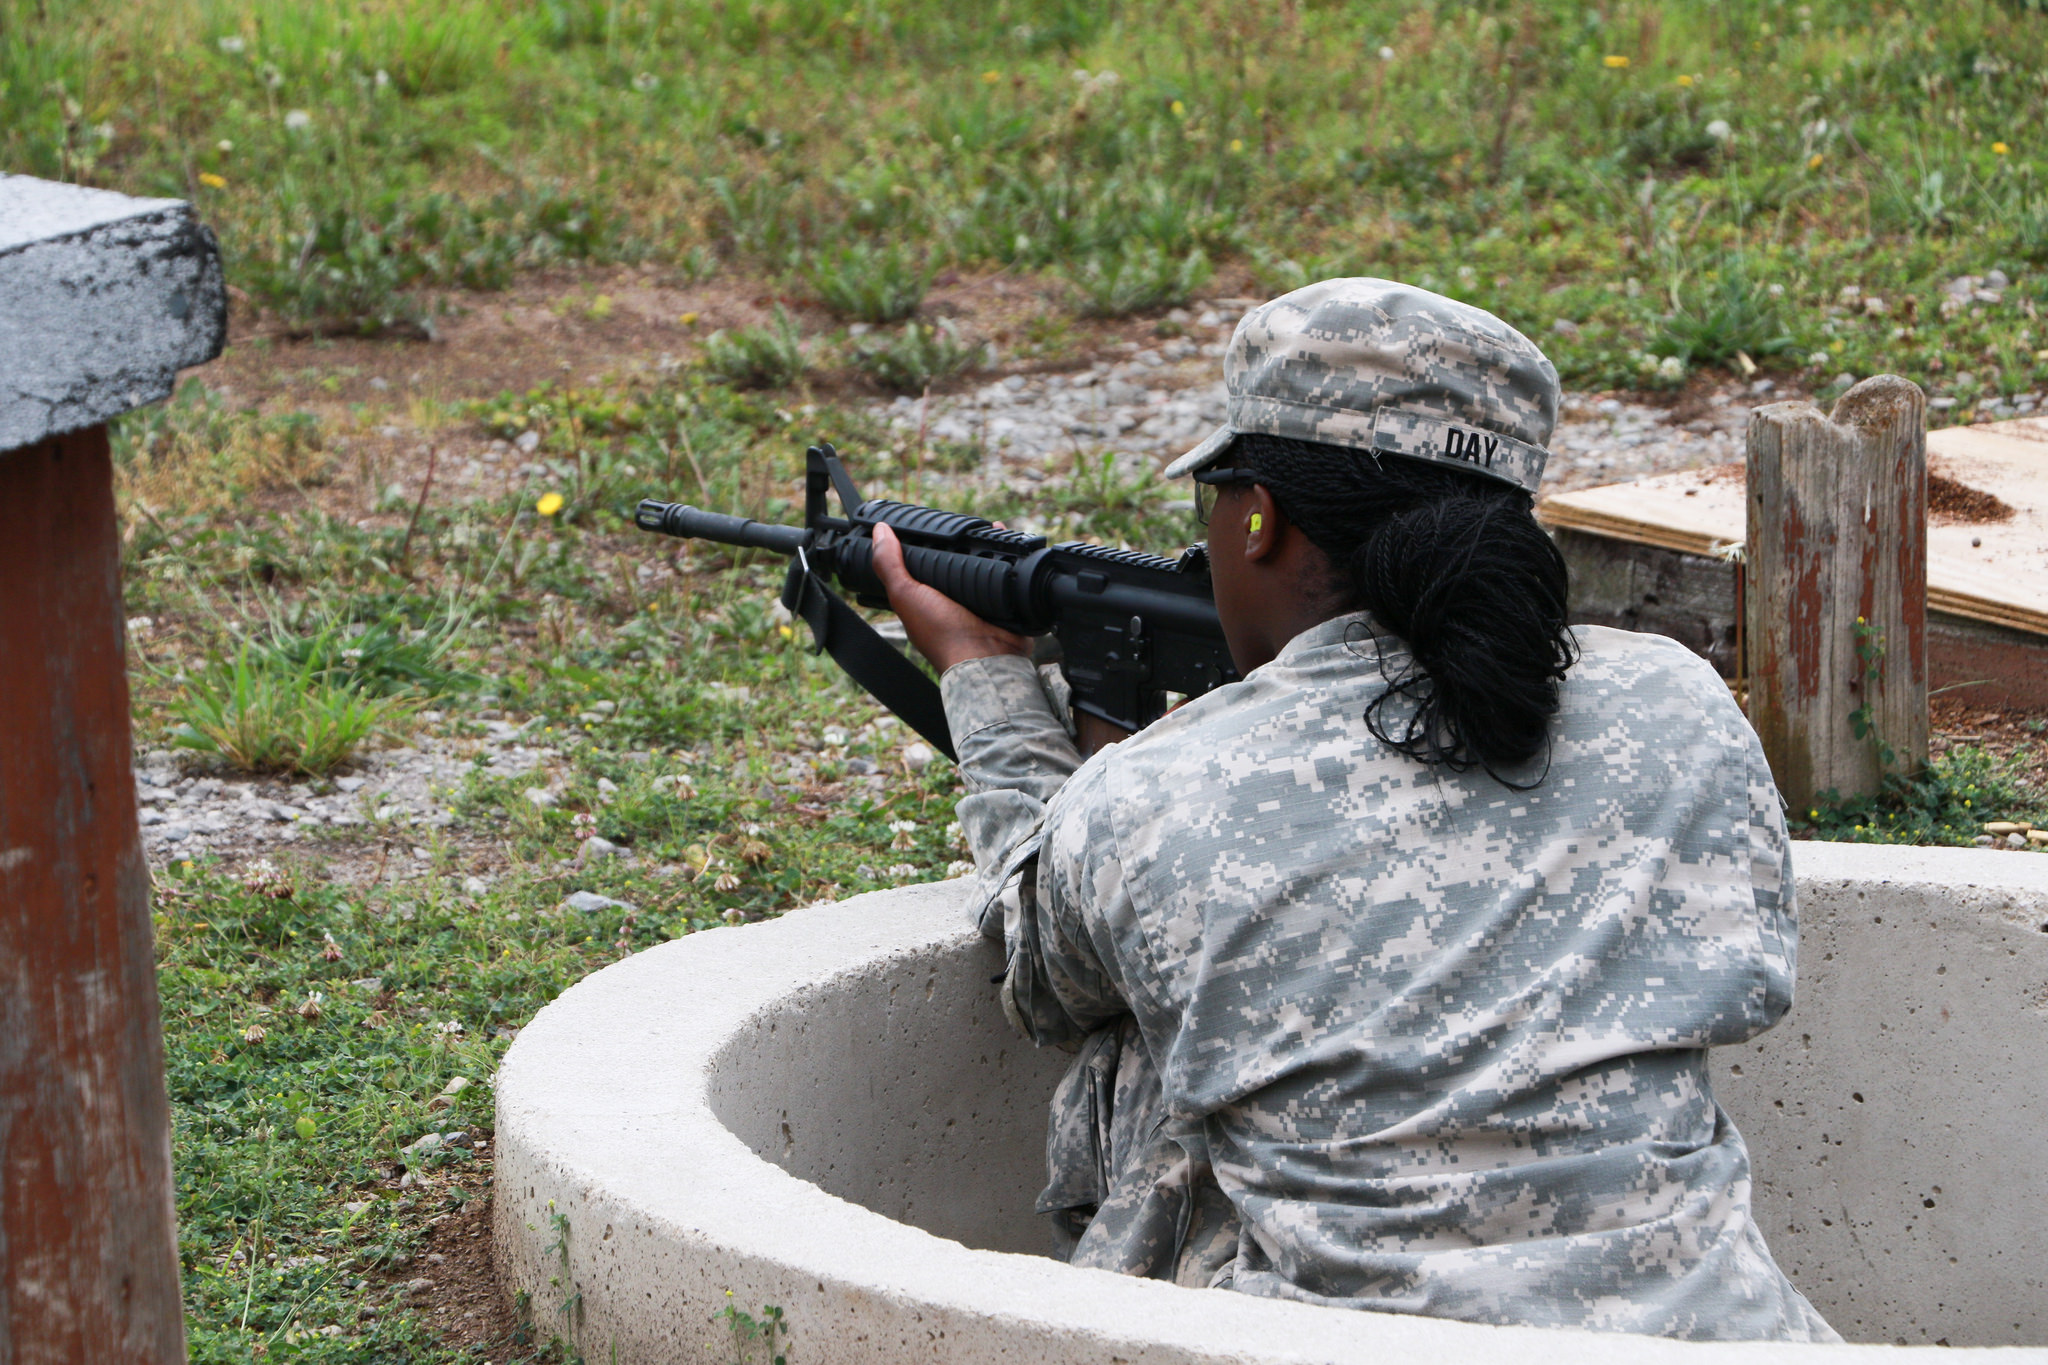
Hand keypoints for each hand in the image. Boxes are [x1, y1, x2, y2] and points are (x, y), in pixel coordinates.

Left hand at [871, 523, 1030, 672]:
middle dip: (956, 541)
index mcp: (926, 598)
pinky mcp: (1002, 598)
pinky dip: (1007, 553)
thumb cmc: (942, 634)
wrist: (986, 656)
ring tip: (983, 522)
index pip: (921, 565)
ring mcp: (978, 599)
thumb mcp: (905, 594)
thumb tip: (879, 531)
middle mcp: (952, 598)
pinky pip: (1005, 569)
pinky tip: (1004, 534)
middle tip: (958, 519)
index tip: (923, 522)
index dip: (921, 544)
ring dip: (982, 544)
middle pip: (952, 561)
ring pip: (979, 562)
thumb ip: (889, 565)